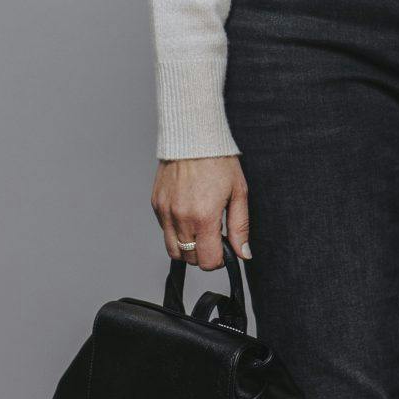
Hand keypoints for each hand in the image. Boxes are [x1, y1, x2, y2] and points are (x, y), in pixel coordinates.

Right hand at [152, 154, 249, 272]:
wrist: (192, 136)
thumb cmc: (219, 161)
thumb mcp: (238, 193)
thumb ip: (240, 228)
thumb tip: (243, 254)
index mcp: (204, 217)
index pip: (207, 261)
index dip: (218, 259)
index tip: (224, 248)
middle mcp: (181, 217)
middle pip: (190, 258)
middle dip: (204, 253)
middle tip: (214, 235)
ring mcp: (165, 212)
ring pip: (173, 249)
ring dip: (188, 246)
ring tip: (200, 228)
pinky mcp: (156, 204)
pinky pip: (164, 231)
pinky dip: (176, 230)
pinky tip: (188, 214)